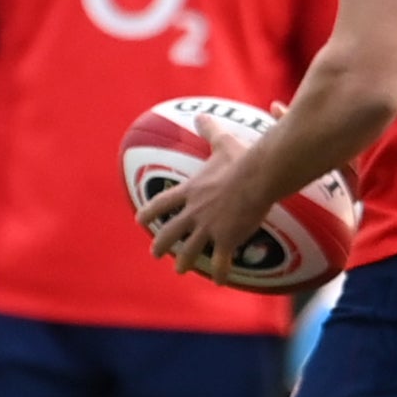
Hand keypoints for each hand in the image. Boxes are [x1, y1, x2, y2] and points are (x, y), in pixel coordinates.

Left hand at [138, 115, 276, 280]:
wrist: (257, 176)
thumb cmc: (241, 158)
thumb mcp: (222, 142)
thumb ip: (209, 131)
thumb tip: (201, 115)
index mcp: (190, 191)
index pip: (161, 203)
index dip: (149, 213)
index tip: (139, 221)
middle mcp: (194, 211)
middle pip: (170, 232)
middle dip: (161, 244)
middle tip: (155, 254)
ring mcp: (209, 227)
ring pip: (190, 250)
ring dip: (184, 261)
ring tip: (180, 270)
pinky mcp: (227, 239)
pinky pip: (221, 261)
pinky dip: (220, 272)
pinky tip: (219, 281)